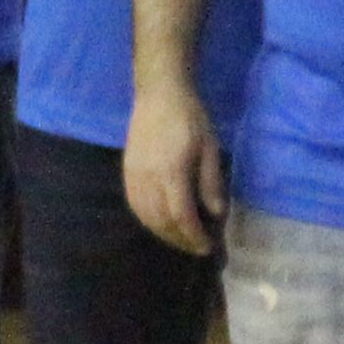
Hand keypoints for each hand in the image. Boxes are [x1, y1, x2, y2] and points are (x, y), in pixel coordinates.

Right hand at [122, 83, 224, 252]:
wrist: (158, 96)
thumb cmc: (190, 119)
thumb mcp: (210, 149)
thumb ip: (211, 183)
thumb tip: (216, 214)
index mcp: (172, 173)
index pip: (181, 216)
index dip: (194, 236)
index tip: (207, 247)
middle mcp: (148, 179)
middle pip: (161, 221)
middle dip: (179, 239)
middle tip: (196, 247)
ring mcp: (133, 176)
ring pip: (145, 217)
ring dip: (162, 233)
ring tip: (181, 239)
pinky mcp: (126, 173)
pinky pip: (134, 206)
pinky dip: (148, 221)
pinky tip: (160, 223)